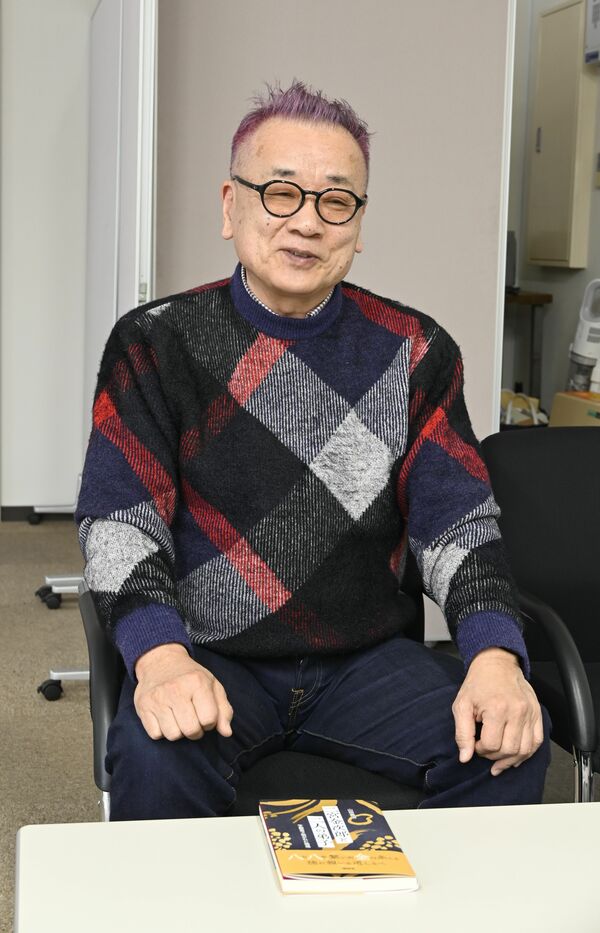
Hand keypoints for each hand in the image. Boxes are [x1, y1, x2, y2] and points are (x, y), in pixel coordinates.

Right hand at [134, 643, 233, 741]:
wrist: (160, 661)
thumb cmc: (190, 676)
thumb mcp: (212, 685)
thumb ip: (223, 709)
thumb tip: (227, 733)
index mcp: (197, 682)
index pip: (209, 719)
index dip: (210, 722)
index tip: (204, 714)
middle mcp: (176, 689)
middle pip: (191, 730)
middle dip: (195, 730)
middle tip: (192, 719)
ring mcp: (157, 698)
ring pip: (173, 735)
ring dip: (178, 731)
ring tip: (178, 718)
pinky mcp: (143, 706)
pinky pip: (155, 734)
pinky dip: (161, 731)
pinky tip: (164, 717)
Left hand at [452, 647, 543, 775]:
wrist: (497, 664)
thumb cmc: (478, 683)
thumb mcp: (462, 705)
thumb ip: (462, 734)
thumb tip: (465, 758)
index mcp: (498, 708)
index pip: (491, 745)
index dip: (479, 749)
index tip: (474, 743)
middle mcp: (517, 711)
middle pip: (509, 750)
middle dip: (493, 756)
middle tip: (484, 749)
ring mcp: (530, 713)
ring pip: (525, 750)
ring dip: (510, 759)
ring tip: (498, 760)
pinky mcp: (537, 714)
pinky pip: (536, 742)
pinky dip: (526, 753)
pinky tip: (514, 757)